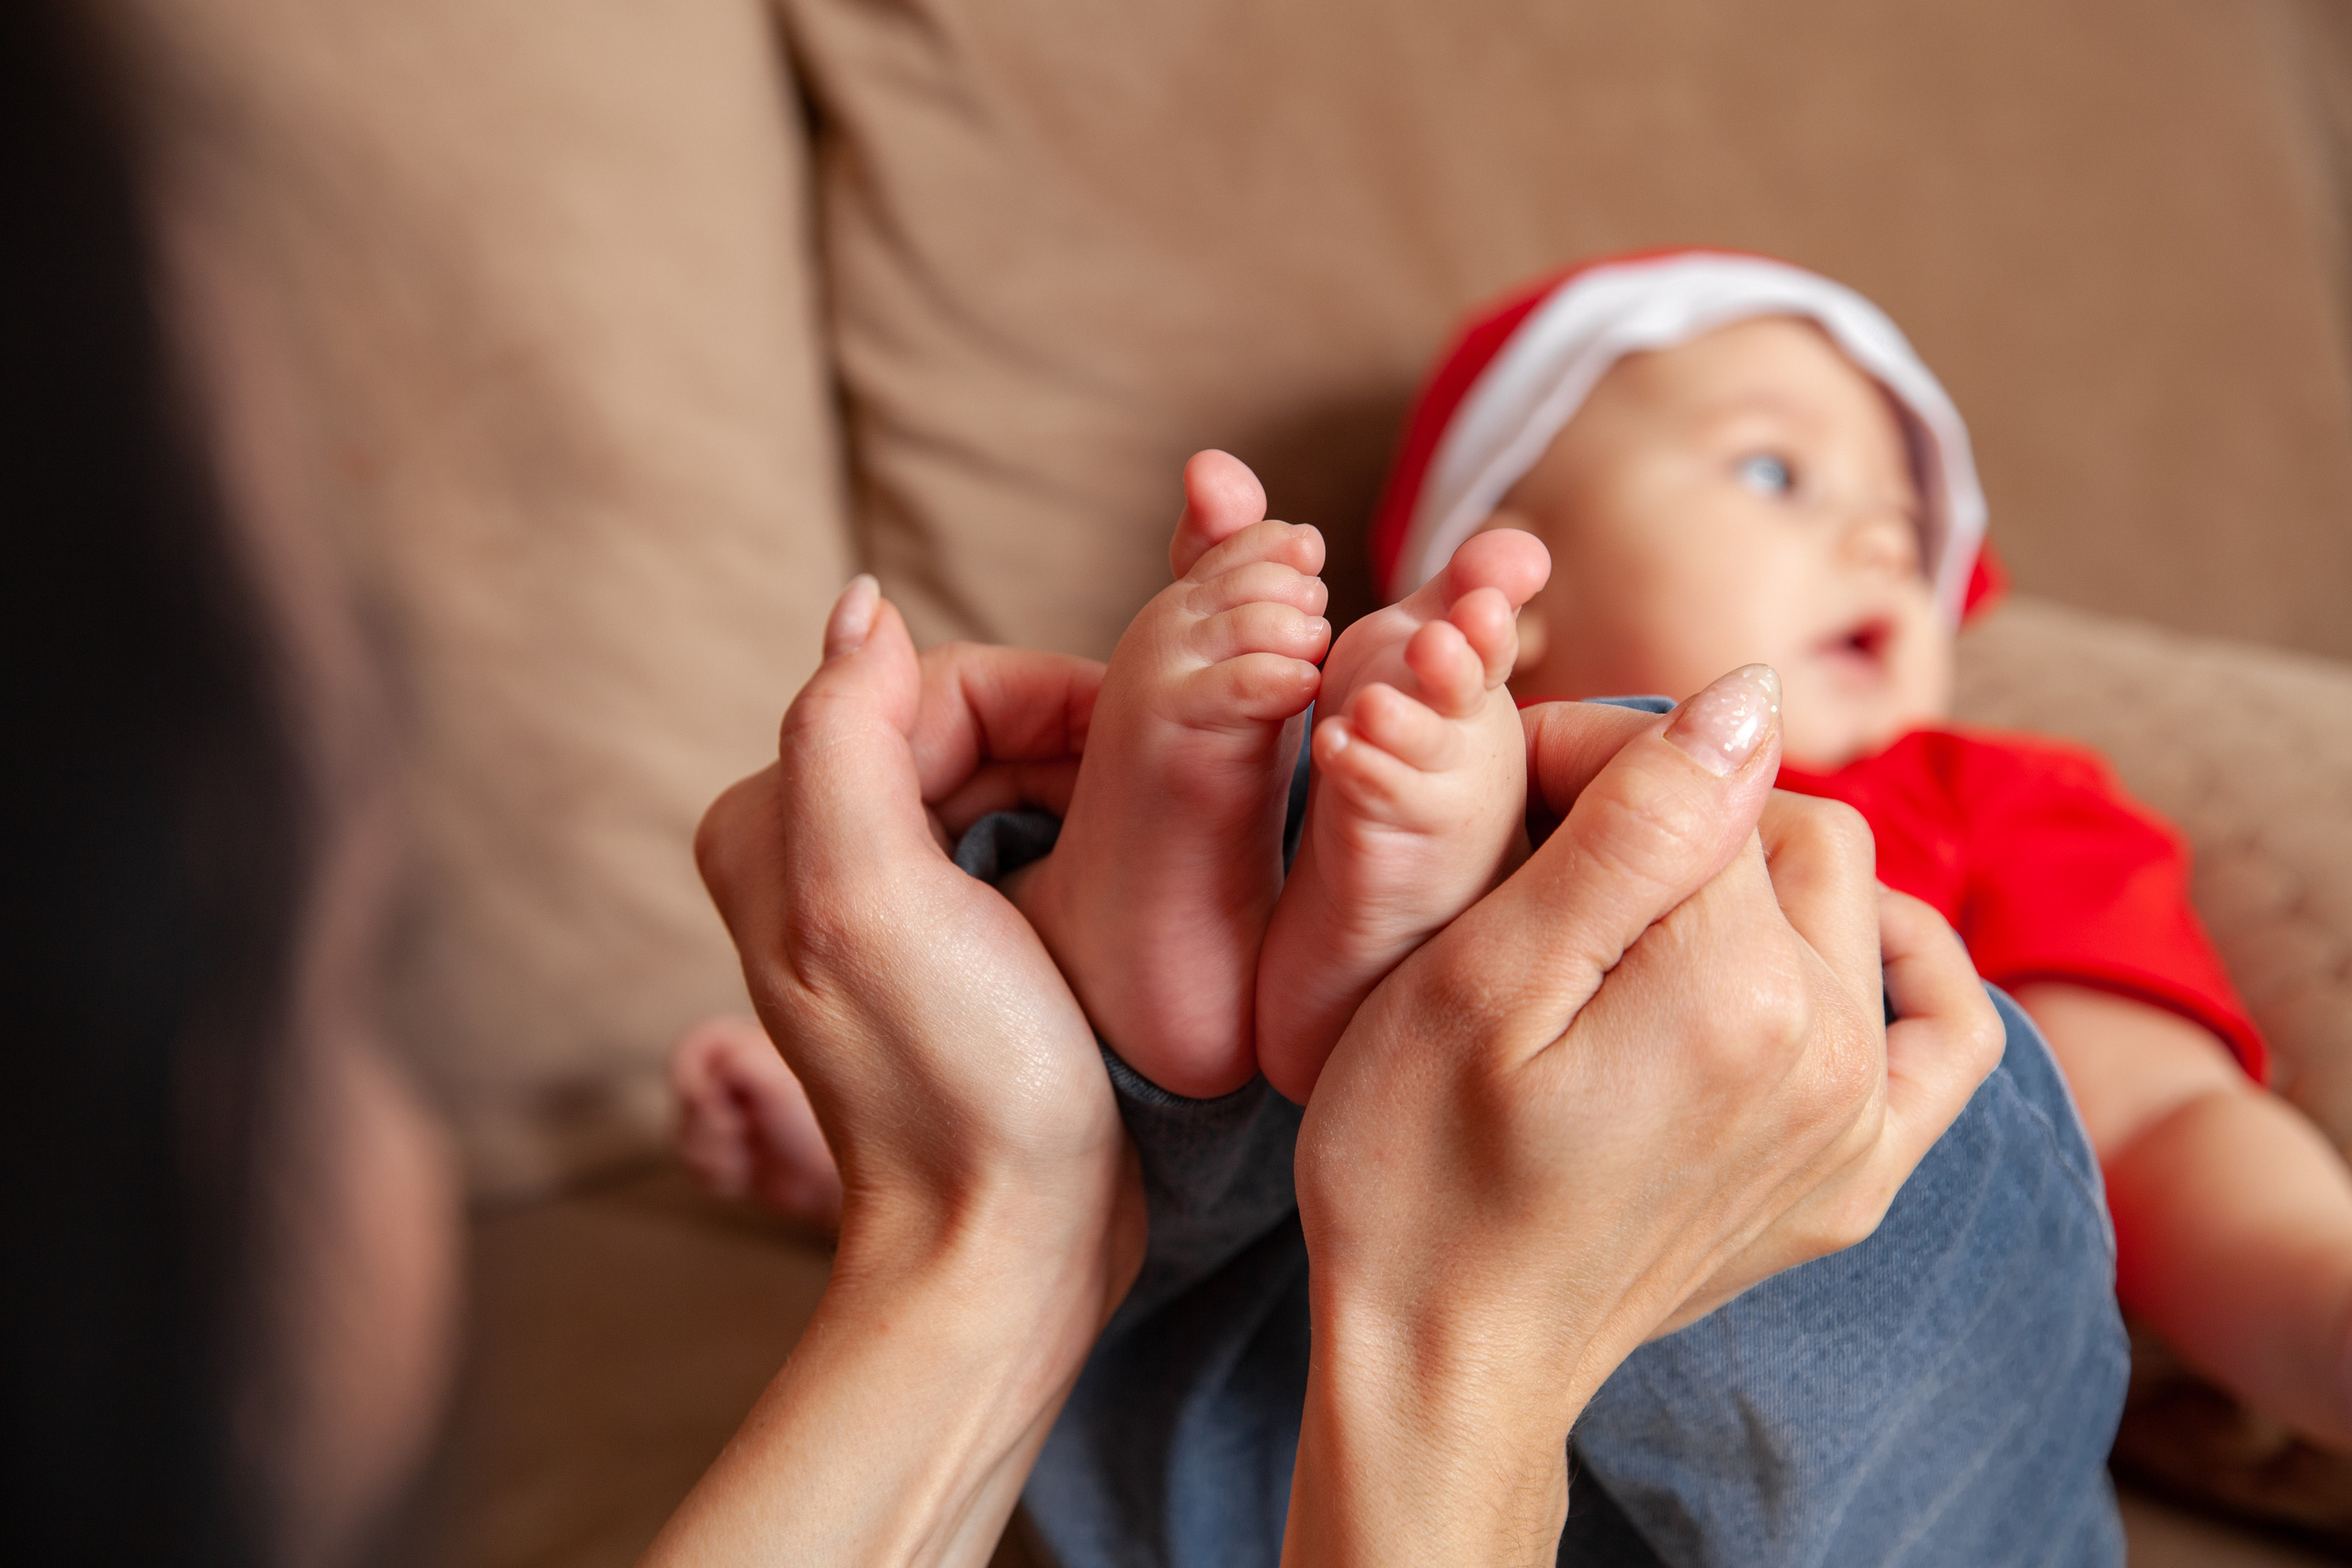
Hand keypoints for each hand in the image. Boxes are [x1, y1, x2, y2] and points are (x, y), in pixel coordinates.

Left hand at [649, 577, 1140, 1567]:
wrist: (1006, 1242)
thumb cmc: (954, 1081)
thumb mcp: (872, 895)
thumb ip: (846, 734)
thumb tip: (863, 602)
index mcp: (774, 818)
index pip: (931, 682)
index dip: (1050, 694)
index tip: (1149, 743)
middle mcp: (811, 846)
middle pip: (970, 722)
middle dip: (1076, 742)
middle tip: (1178, 785)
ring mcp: (884, 898)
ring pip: (1009, 775)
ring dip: (1095, 787)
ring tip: (1176, 829)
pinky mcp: (951, 946)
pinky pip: (1026, 841)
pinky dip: (1091, 840)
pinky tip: (1144, 876)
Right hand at [1283, 666, 2001, 1565]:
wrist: (1446, 1361)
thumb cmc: (1416, 1169)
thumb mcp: (1482, 979)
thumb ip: (1632, 830)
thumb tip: (1750, 700)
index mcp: (1732, 990)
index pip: (1700, 776)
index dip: (1589, 751)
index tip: (1503, 784)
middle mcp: (1831, 1051)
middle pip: (1790, 825)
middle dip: (1680, 803)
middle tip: (1553, 844)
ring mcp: (1858, 1123)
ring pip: (1853, 900)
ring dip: (1755, 871)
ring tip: (1640, 906)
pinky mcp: (1856, 1175)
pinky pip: (1948, 1034)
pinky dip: (1905, 965)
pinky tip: (1836, 953)